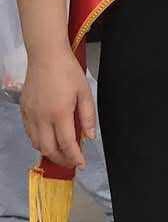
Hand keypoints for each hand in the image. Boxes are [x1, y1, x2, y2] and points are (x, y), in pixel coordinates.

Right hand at [21, 49, 93, 169]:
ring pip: (36, 143)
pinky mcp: (23, 110)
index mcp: (60, 113)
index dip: (75, 157)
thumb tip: (90, 137)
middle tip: (72, 162)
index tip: (82, 164)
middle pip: (49, 148)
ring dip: (49, 152)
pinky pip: (29, 133)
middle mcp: (42, 118)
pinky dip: (38, 141)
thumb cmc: (68, 72)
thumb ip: (87, 116)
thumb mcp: (85, 92)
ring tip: (62, 153)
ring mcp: (30, 115)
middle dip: (61, 160)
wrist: (46, 56)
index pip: (67, 143)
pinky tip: (48, 139)